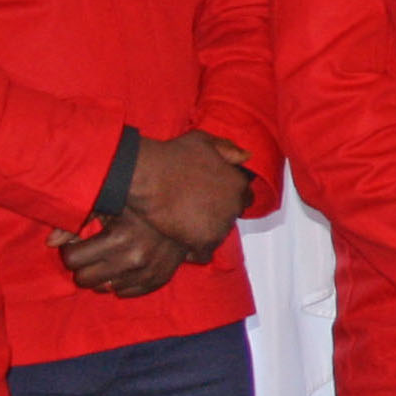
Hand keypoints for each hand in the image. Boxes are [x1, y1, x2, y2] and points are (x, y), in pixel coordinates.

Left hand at [55, 208, 186, 294]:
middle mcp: (135, 259)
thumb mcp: (108, 204)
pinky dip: (119, 282)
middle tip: (90, 250)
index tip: (78, 241)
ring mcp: (148, 272)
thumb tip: (50, 243)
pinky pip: (125, 293)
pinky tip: (122, 265)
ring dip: (101, 274)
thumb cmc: (139, 203)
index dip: (71, 249)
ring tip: (107, 257)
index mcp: (120, 237)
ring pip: (103, 289)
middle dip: (82, 265)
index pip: (73, 259)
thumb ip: (76, 221)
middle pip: (85, 279)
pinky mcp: (159, 280)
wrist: (186, 209)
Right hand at [127, 129, 253, 255]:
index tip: (212, 198)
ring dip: (206, 232)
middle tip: (195, 211)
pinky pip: (204, 254)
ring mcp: (221, 225)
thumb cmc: (172, 156)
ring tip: (185, 226)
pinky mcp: (204, 241)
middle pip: (231, 216)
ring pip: (218, 235)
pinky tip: (182, 244)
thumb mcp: (204, 141)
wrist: (149, 176)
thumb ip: (227, 149)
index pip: (244, 196)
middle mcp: (234, 205)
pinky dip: (195, 252)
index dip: (228, 197)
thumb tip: (246, 156)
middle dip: (217, 214)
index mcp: (238, 182)